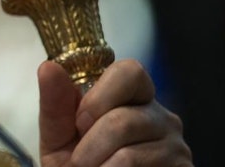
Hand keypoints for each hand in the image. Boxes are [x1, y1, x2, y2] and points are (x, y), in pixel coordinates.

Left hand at [37, 58, 192, 165]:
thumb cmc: (77, 165)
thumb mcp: (59, 136)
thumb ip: (55, 104)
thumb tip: (49, 67)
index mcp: (132, 96)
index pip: (130, 72)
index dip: (101, 96)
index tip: (79, 122)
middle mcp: (160, 116)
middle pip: (124, 119)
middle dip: (90, 144)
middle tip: (78, 161)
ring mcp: (176, 147)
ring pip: (129, 153)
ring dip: (98, 166)